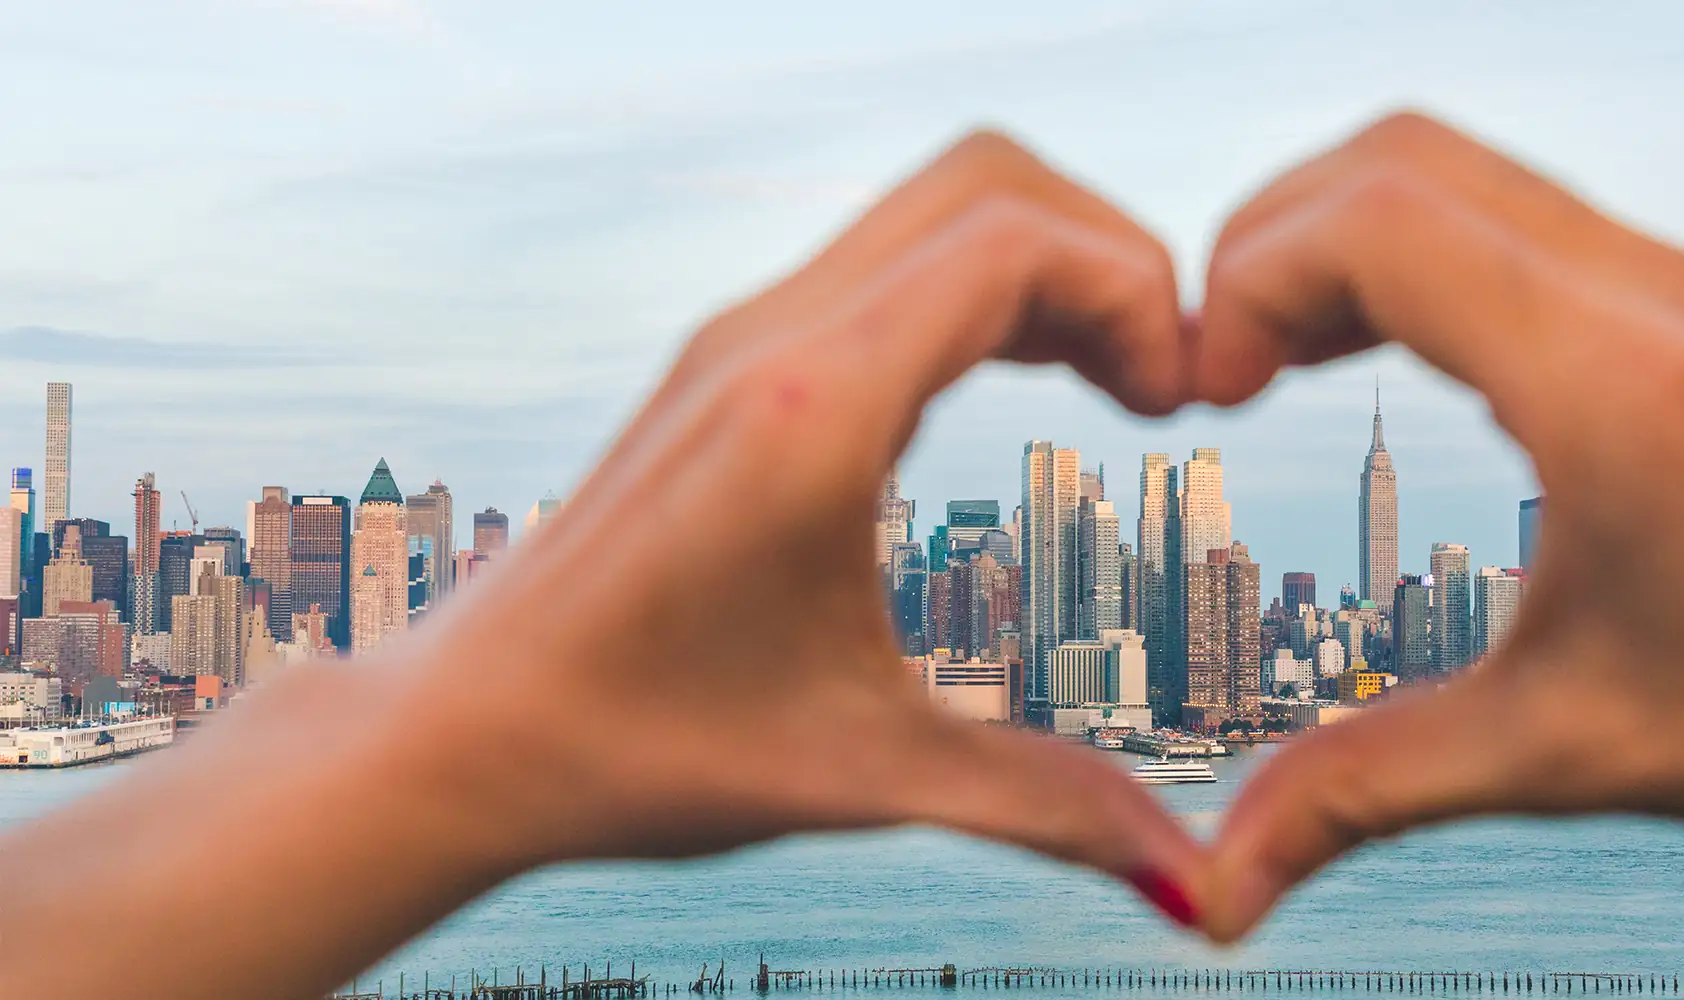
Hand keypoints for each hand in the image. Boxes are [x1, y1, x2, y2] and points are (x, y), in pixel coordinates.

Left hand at [403, 132, 1203, 914]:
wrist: (472, 729)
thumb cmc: (641, 749)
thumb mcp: (866, 777)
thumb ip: (1044, 810)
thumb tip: (1194, 886)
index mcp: (810, 412)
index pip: (1010, 244)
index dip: (1134, 290)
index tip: (1182, 403)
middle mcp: (774, 339)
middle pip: (985, 183)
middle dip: (1110, 255)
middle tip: (1163, 383)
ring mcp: (746, 335)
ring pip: (937, 208)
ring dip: (1050, 266)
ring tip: (1117, 384)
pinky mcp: (734, 358)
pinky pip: (892, 258)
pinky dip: (986, 287)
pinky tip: (1023, 384)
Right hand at [1192, 112, 1683, 939]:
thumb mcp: (1570, 749)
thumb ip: (1368, 793)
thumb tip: (1226, 887)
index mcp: (1613, 377)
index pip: (1377, 224)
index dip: (1249, 281)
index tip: (1204, 388)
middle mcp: (1655, 294)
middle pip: (1405, 159)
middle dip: (1276, 238)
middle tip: (1219, 361)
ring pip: (1472, 174)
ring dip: (1354, 238)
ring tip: (1285, 355)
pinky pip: (1533, 218)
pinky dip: (1433, 254)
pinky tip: (1407, 357)